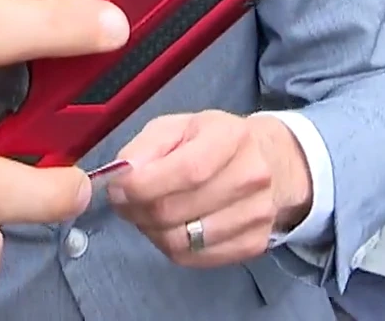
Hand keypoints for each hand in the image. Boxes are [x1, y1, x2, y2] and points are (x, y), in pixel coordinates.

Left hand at [105, 111, 311, 267]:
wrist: (266, 162)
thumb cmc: (211, 141)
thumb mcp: (175, 127)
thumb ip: (144, 148)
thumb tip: (123, 176)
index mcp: (230, 137)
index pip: (187, 171)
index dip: (144, 185)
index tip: (118, 188)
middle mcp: (251, 177)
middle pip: (176, 210)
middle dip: (137, 210)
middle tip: (124, 202)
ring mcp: (257, 214)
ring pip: (181, 241)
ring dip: (151, 230)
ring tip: (147, 213)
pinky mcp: (254, 244)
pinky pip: (195, 258)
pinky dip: (171, 247)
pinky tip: (169, 227)